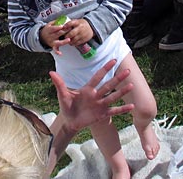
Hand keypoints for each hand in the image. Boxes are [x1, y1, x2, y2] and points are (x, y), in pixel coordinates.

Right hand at [40, 22, 69, 54]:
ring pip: (58, 42)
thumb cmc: (48, 29)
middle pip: (57, 34)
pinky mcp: (53, 46)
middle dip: (64, 32)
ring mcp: (52, 42)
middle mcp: (50, 36)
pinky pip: (55, 49)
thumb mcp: (49, 24)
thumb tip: (63, 19)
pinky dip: (57, 51)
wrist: (41, 37)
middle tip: (70, 29)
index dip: (58, 27)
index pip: (53, 28)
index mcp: (49, 30)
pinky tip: (60, 53)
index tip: (62, 26)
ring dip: (63, 41)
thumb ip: (55, 22)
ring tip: (69, 40)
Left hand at [44, 59, 133, 175]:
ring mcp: (100, 105)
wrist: (69, 121)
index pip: (98, 77)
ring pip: (113, 97)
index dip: (105, 69)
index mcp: (87, 89)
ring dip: (122, 92)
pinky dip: (122, 109)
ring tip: (131, 85)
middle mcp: (96, 95)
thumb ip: (59, 83)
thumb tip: (51, 72)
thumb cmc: (66, 106)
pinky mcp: (102, 114)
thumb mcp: (62, 95)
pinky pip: (114, 111)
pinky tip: (132, 107)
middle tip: (128, 71)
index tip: (113, 60)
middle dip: (117, 78)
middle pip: (108, 85)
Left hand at [63, 18, 94, 47]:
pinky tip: (71, 42)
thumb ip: (70, 23)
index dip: (66, 26)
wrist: (91, 27)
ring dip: (69, 41)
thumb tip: (62, 26)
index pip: (71, 23)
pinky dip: (73, 43)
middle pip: (72, 33)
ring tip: (67, 40)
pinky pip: (76, 43)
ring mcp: (82, 35)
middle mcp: (80, 28)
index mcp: (78, 22)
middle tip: (64, 37)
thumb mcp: (77, 21)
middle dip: (66, 36)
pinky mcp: (83, 39)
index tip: (63, 27)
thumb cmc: (82, 24)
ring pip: (73, 40)